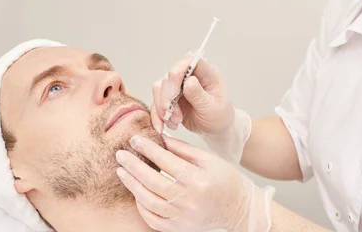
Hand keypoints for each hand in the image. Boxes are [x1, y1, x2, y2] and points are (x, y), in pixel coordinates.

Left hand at [115, 134, 274, 231]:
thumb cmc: (227, 180)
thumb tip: (160, 139)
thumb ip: (184, 149)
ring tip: (122, 172)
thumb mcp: (210, 159)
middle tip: (120, 154)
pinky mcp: (179, 228)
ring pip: (149, 201)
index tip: (135, 139)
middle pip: (153, 181)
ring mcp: (182, 217)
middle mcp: (189, 200)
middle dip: (133, 166)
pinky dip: (141, 206)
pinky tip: (136, 192)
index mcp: (198, 180)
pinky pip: (153, 219)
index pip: (166, 161)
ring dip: (132, 185)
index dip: (148, 149)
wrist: (240, 210)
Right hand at [151, 55, 234, 135]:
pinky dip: (157, 115)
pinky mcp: (170, 96)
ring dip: (162, 108)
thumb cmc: (219, 116)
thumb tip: (188, 81)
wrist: (215, 129)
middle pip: (169, 76)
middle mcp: (191, 75)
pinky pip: (156, 101)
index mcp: (206, 74)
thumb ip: (199, 95)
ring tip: (175, 122)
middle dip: (168, 98)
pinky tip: (163, 126)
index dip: (177, 72)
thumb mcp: (212, 108)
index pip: (189, 61)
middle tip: (174, 115)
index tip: (175, 93)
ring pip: (159, 88)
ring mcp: (179, 85)